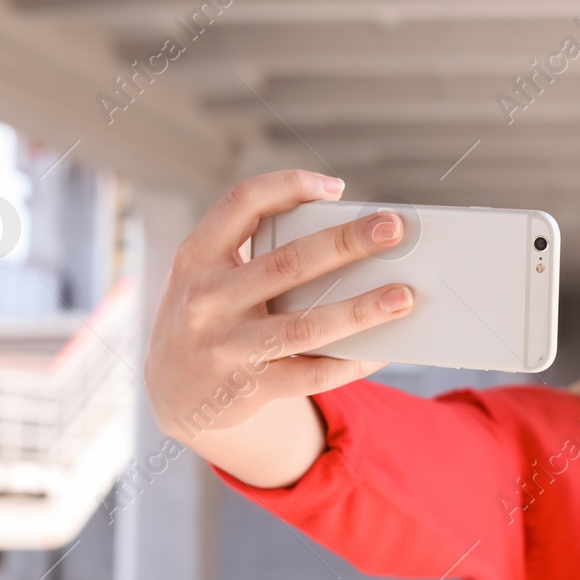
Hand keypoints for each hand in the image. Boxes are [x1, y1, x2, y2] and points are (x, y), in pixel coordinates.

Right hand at [144, 170, 413, 442]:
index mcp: (197, 257)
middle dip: (346, 243)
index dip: (290, 186)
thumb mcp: (210, 276)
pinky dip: (354, 361)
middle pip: (289, 263)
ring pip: (306, 326)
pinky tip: (385, 350)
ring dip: (361, 310)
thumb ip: (258, 254)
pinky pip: (313, 374)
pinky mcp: (249, 389)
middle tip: (393, 229)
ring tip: (404, 297)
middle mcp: (207, 300)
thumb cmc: (212, 317)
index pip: (243, 204)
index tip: (337, 187)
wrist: (174, 393)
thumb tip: (350, 245)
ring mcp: (226, 348)